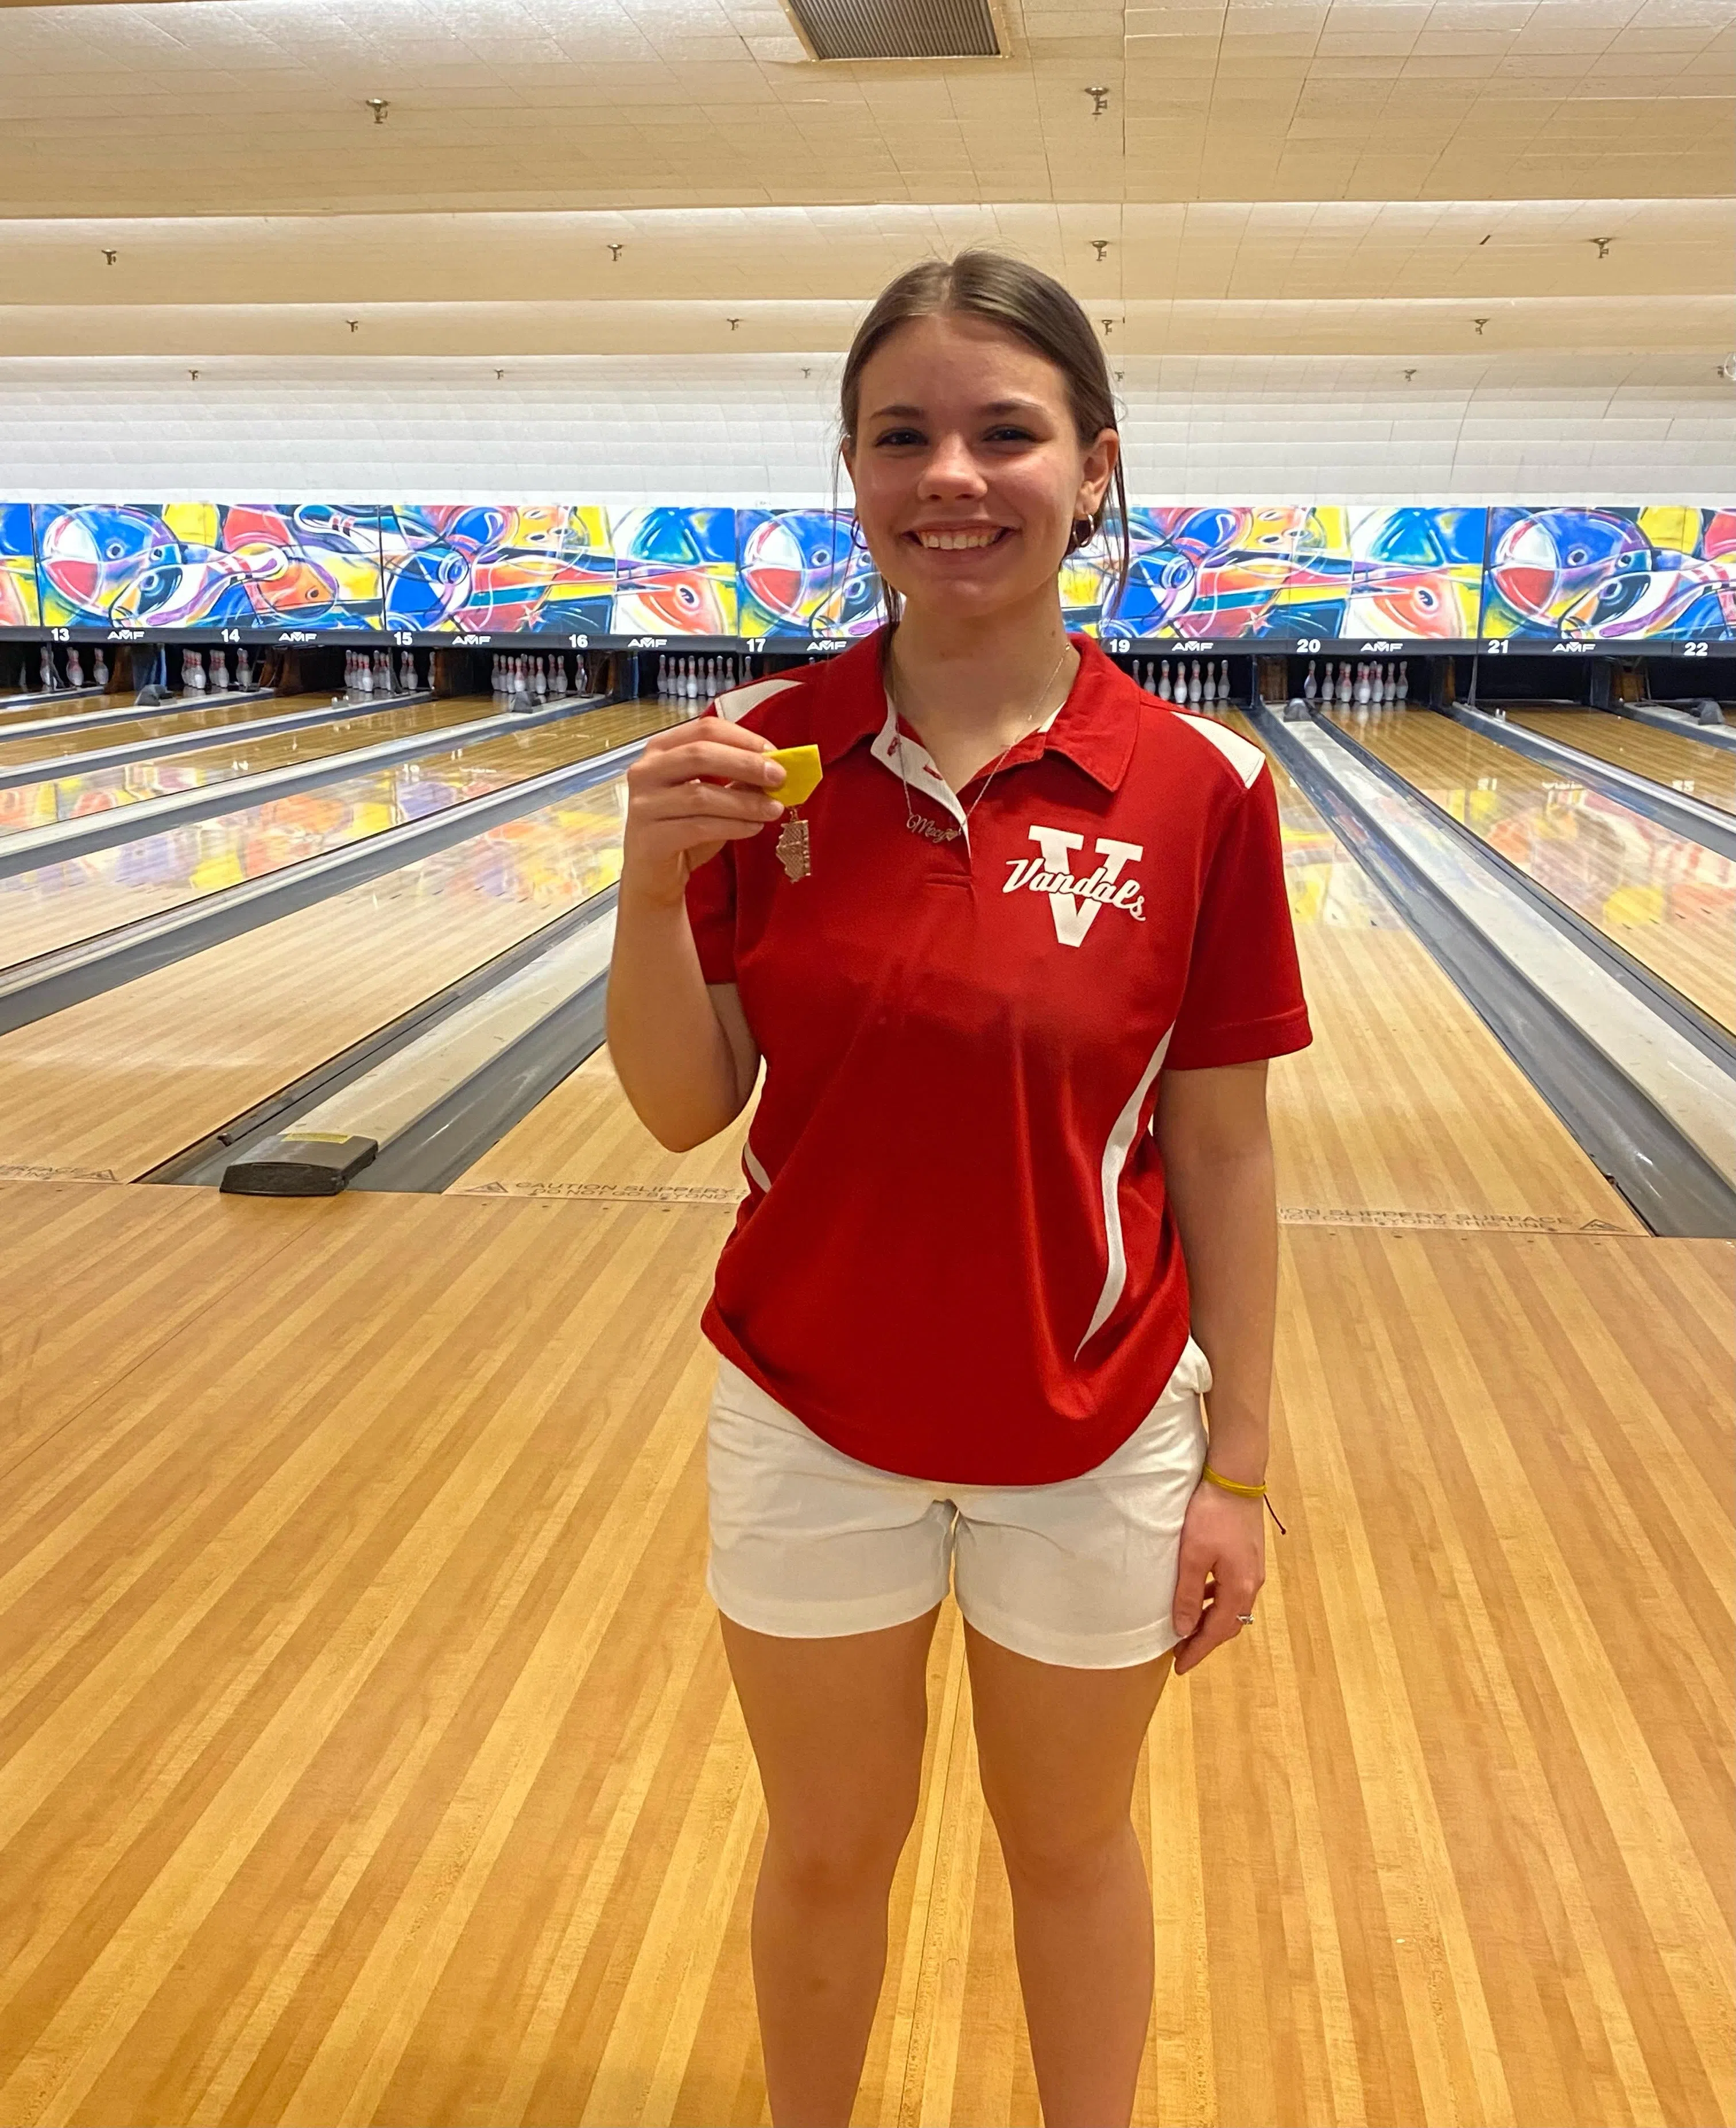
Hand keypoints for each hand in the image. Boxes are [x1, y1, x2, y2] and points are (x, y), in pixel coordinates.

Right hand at [621, 718, 786, 909]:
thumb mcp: (711, 797)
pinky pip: (698, 827)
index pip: (704, 729)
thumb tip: (773, 769)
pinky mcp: (651, 838)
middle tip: (779, 777)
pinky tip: (754, 828)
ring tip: (774, 809)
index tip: (773, 753)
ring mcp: (644, 805)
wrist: (653, 875)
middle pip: (700, 755)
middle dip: (746, 764)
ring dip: (745, 801)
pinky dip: (732, 826)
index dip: (742, 738)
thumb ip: (734, 779)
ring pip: (701, 795)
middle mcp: (646, 771)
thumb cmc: (683, 829)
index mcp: (661, 750)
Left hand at [1170, 1482, 1265, 1676]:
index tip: (1179, 1667)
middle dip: (1205, 1641)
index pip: (1217, 1631)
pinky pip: (1233, 1591)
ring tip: (1188, 1629)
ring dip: (1211, 1622)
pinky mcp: (1249, 1557)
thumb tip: (1184, 1629)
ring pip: (1232, 1608)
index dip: (1198, 1651)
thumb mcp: (1192, 1555)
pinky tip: (1202, 1596)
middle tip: (1181, 1653)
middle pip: (1229, 1624)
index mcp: (1239, 1587)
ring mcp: (1253, 1570)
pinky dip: (1217, 1602)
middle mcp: (1252, 1583)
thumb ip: (1189, 1594)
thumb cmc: (1212, 1514)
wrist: (1236, 1477)